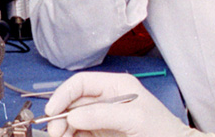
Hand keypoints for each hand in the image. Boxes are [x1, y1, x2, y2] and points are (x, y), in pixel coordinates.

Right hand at [45, 72, 207, 136]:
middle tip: (55, 131)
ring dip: (63, 127)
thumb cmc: (162, 129)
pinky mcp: (102, 132)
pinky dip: (71, 135)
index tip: (52, 110)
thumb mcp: (133, 118)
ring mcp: (104, 116)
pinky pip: (80, 131)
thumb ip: (103, 114)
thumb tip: (73, 116)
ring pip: (74, 118)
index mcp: (116, 85)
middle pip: (74, 101)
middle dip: (61, 114)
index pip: (82, 82)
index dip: (64, 94)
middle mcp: (107, 98)